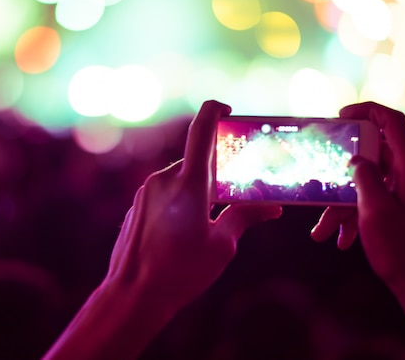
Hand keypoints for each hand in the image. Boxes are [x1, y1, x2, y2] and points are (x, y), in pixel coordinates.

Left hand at [44, 100, 281, 359]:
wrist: (132, 295)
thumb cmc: (181, 271)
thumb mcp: (222, 245)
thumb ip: (245, 217)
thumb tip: (272, 208)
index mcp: (189, 183)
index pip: (201, 130)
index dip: (214, 111)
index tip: (227, 109)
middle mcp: (164, 179)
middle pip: (197, 160)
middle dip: (218, 171)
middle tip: (237, 192)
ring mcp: (147, 191)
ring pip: (181, 178)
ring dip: (200, 189)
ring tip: (212, 219)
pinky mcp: (138, 205)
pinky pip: (165, 192)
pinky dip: (182, 199)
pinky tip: (187, 229)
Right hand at [310, 101, 404, 289]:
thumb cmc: (402, 251)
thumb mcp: (373, 209)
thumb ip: (363, 176)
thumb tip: (355, 159)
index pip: (393, 122)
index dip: (366, 111)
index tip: (340, 115)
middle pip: (376, 156)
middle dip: (344, 172)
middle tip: (321, 176)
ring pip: (372, 182)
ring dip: (345, 203)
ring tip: (322, 230)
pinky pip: (379, 199)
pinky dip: (359, 213)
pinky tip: (342, 237)